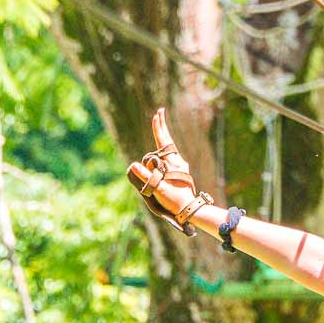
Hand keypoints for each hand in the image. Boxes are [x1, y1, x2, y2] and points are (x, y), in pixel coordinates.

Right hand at [125, 108, 209, 234]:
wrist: (190, 210)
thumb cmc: (175, 200)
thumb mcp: (158, 188)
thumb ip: (146, 176)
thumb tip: (133, 165)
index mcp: (174, 163)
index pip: (164, 141)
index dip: (159, 128)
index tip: (157, 115)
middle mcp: (178, 162)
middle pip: (167, 141)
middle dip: (162, 127)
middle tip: (159, 113)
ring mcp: (180, 167)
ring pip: (169, 150)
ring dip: (162, 139)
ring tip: (159, 127)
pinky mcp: (180, 173)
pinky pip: (170, 158)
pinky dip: (164, 151)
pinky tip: (163, 153)